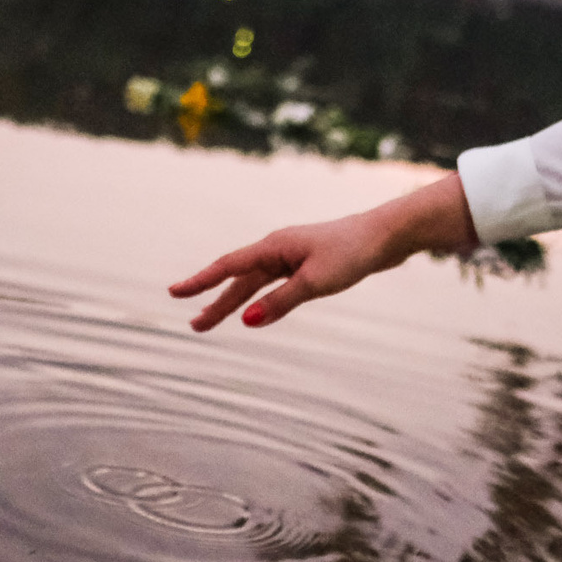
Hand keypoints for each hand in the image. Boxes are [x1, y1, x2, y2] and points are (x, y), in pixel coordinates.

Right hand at [168, 173, 477, 330]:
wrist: (387, 235)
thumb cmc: (353, 253)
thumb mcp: (315, 282)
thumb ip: (280, 302)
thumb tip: (247, 322)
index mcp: (274, 247)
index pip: (228, 267)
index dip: (200, 282)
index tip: (174, 293)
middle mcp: (278, 249)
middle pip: (239, 280)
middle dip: (214, 302)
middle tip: (193, 326)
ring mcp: (292, 256)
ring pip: (256, 284)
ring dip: (235, 303)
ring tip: (212, 322)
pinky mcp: (308, 264)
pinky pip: (273, 284)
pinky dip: (258, 298)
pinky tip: (255, 309)